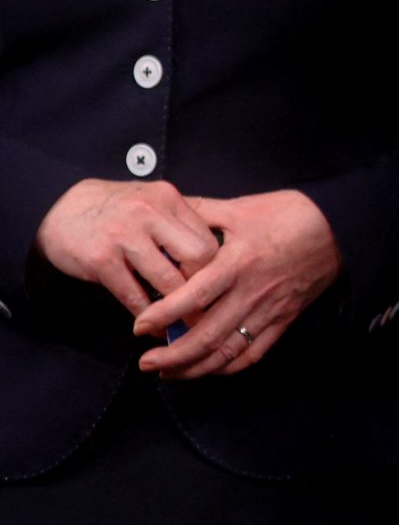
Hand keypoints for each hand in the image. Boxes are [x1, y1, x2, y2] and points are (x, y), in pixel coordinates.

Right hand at [33, 178, 220, 317]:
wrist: (58, 209)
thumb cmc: (113, 209)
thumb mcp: (150, 203)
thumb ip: (177, 225)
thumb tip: (210, 263)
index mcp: (168, 199)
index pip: (208, 238)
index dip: (214, 267)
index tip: (213, 287)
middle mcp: (150, 213)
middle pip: (197, 256)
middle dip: (201, 286)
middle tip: (202, 306)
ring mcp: (124, 236)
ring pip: (166, 280)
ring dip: (176, 308)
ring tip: (182, 323)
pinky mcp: (100, 259)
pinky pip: (132, 294)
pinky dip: (146, 315)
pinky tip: (151, 325)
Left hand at [133, 190, 339, 377]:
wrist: (339, 228)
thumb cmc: (289, 214)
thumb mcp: (242, 208)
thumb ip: (202, 212)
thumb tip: (167, 210)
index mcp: (238, 262)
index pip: (194, 297)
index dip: (163, 316)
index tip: (139, 327)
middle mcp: (252, 292)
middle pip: (207, 335)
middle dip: (172, 355)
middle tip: (145, 362)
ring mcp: (270, 310)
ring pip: (228, 351)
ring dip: (195, 367)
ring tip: (168, 372)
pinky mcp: (284, 319)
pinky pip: (254, 352)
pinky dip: (229, 367)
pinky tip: (208, 369)